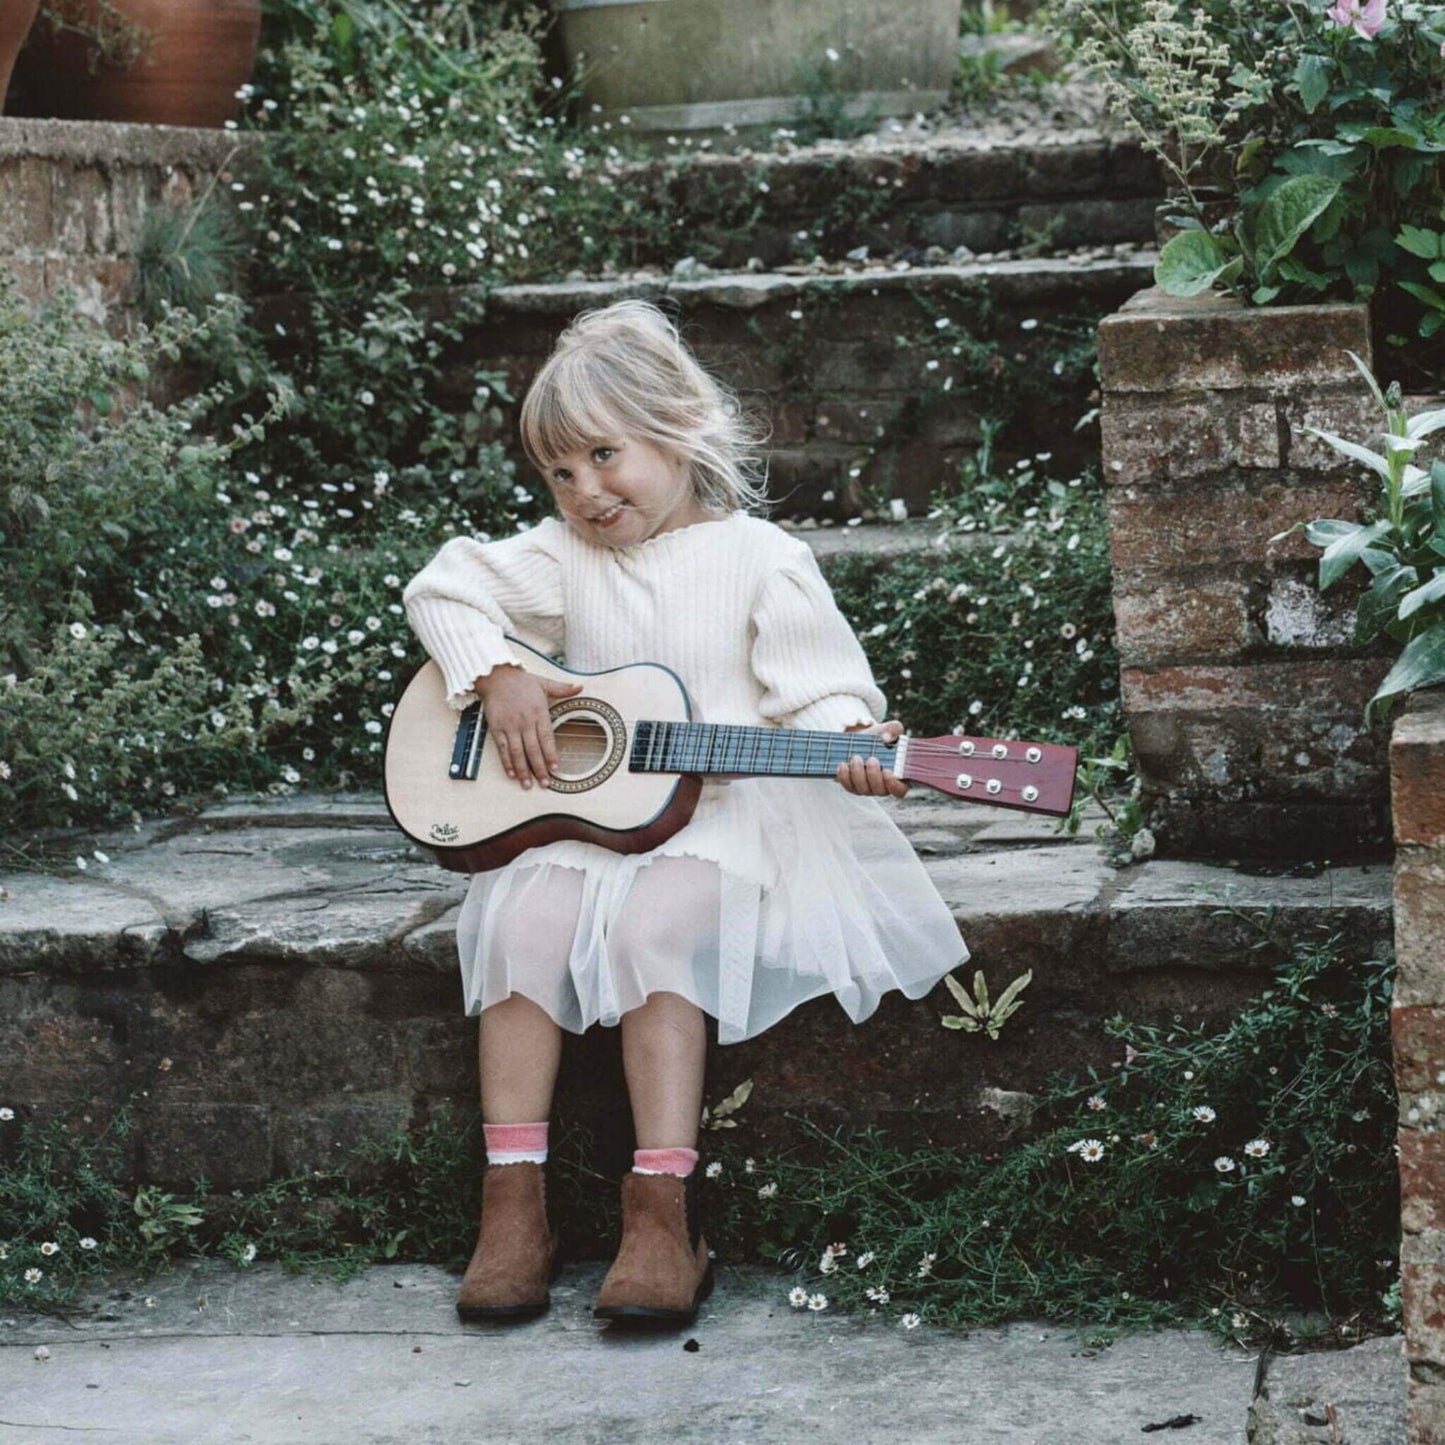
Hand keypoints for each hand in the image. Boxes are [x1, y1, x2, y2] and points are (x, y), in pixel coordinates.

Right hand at [474, 664, 582, 788]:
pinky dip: (506, 762)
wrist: (496, 676)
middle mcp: (524, 721)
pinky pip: (502, 749)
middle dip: (539, 769)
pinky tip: (511, 774)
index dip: (551, 755)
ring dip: (523, 771)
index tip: (556, 769)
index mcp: (539, 712)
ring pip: (517, 753)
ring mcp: (510, 726)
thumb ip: (562, 688)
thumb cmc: (521, 681)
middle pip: (533, 750)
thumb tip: (580, 686)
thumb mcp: (544, 682)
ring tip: (527, 785)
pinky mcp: (496, 728)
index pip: (547, 738)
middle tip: (545, 784)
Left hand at [836, 719, 908, 797]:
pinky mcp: (852, 786)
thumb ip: (894, 729)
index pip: (900, 790)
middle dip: (874, 776)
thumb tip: (886, 737)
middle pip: (880, 791)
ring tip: (856, 757)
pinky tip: (843, 764)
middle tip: (871, 759)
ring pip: (863, 790)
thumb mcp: (888, 729)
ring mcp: (867, 788)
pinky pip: (848, 786)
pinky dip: (845, 776)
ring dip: (858, 774)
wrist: (859, 740)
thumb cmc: (879, 737)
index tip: (888, 772)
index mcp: (897, 776)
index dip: (895, 785)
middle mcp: (883, 786)